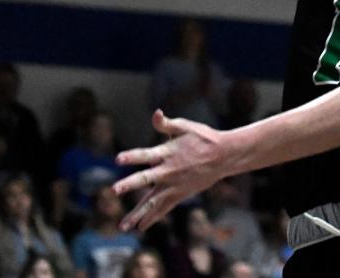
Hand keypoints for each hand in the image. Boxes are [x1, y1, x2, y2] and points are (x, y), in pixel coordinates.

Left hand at [114, 109, 231, 231]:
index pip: (146, 154)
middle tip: (115, 190)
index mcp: (168, 152)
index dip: (132, 156)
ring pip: (152, 201)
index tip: (118, 159)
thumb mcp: (185, 127)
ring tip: (123, 226)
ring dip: (137, 213)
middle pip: (145, 178)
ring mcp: (173, 185)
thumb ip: (166, 124)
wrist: (224, 155)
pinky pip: (163, 208)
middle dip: (129, 184)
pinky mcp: (179, 194)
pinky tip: (140, 227)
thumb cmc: (203, 138)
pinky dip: (152, 218)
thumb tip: (155, 113)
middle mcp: (168, 170)